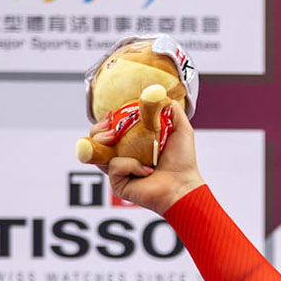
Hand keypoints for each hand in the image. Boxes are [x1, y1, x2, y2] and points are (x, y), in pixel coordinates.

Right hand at [82, 107, 204, 214]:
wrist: (183, 185)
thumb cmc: (183, 162)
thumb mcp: (180, 129)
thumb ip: (172, 110)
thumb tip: (160, 94)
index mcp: (134, 144)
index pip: (110, 130)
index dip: (105, 121)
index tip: (110, 114)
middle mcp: (124, 157)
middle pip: (97, 141)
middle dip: (97, 130)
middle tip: (109, 128)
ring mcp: (120, 172)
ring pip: (98, 153)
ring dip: (104, 142)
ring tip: (115, 138)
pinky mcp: (119, 184)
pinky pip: (115, 166)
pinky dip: (130, 165)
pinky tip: (146, 170)